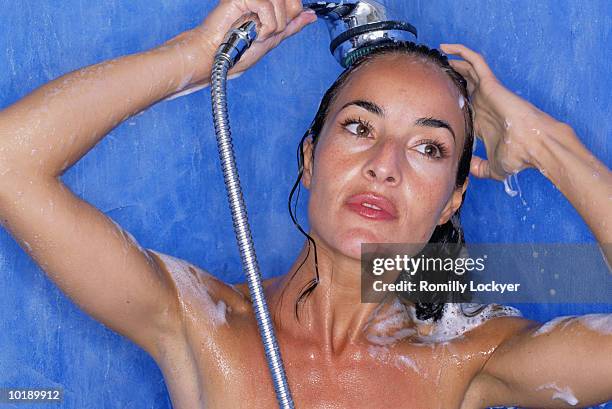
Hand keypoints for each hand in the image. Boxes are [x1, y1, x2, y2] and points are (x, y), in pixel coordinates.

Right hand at [195, 0, 316, 74]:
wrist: (217, 57)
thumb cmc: (238, 51)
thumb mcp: (273, 39)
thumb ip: (292, 25)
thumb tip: (311, 15)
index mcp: (268, 4)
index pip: (294, 2)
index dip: (291, 17)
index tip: (275, 30)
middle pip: (292, 1)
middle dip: (283, 22)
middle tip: (265, 32)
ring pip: (281, 3)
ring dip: (273, 26)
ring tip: (257, 33)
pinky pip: (267, 5)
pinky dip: (265, 25)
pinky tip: (253, 30)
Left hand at [440, 43, 559, 179]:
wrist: (535, 146)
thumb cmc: (519, 156)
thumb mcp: (493, 168)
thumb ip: (479, 168)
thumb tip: (467, 170)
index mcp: (482, 121)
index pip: (463, 106)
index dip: (450, 101)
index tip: (432, 100)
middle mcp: (484, 104)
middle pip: (463, 84)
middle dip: (450, 77)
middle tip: (433, 72)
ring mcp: (488, 92)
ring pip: (468, 69)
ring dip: (453, 61)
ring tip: (438, 54)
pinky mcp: (491, 83)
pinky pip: (475, 62)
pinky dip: (461, 52)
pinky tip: (447, 48)